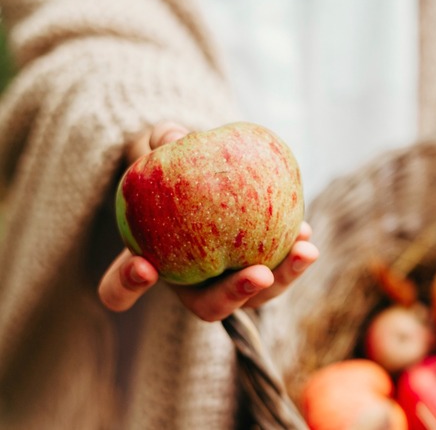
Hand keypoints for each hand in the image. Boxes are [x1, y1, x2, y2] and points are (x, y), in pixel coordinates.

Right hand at [98, 122, 318, 320]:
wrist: (208, 175)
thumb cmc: (177, 165)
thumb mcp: (164, 149)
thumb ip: (162, 141)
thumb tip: (173, 136)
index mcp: (149, 264)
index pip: (120, 290)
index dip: (127, 285)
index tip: (142, 266)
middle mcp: (190, 285)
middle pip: (208, 307)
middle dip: (234, 295)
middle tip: (258, 274)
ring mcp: (228, 283)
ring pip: (255, 297)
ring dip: (284, 279)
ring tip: (305, 250)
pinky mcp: (261, 271)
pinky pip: (279, 271)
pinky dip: (295, 257)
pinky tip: (306, 234)